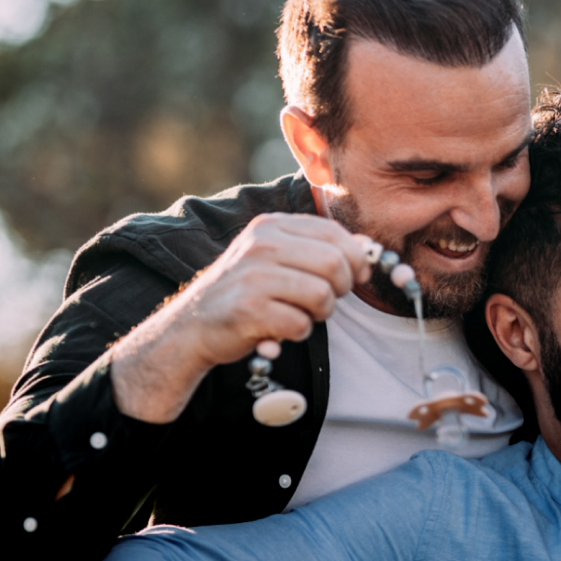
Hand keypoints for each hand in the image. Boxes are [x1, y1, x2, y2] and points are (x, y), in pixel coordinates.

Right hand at [111, 213, 371, 423]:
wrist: (192, 326)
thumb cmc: (246, 293)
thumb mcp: (276, 258)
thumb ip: (317, 249)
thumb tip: (368, 249)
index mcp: (272, 226)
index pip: (335, 234)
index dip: (356, 259)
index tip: (355, 277)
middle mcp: (262, 245)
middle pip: (335, 264)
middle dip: (340, 289)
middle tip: (323, 301)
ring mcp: (254, 276)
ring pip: (323, 295)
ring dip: (320, 314)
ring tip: (297, 314)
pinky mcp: (250, 310)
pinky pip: (302, 324)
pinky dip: (297, 333)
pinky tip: (278, 329)